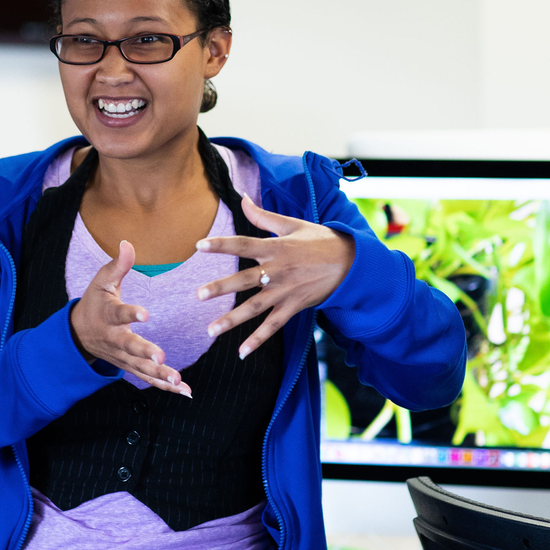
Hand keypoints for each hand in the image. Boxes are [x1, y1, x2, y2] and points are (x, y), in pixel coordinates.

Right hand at [70, 240, 191, 396]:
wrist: (77, 334)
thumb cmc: (94, 303)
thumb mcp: (102, 281)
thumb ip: (118, 265)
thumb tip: (128, 243)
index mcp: (108, 314)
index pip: (119, 313)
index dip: (131, 313)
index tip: (145, 314)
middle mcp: (115, 338)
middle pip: (131, 346)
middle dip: (145, 353)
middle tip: (161, 357)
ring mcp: (122, 356)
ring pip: (140, 368)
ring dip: (159, 375)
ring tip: (178, 380)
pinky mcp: (129, 366)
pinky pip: (147, 378)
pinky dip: (165, 387)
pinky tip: (184, 391)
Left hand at [195, 196, 354, 358]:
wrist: (351, 263)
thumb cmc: (319, 240)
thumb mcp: (292, 224)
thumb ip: (262, 215)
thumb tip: (241, 197)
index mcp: (276, 248)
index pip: (243, 244)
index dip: (221, 244)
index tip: (199, 246)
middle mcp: (278, 271)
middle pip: (245, 280)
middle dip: (221, 288)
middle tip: (198, 294)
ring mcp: (285, 292)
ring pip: (255, 307)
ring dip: (232, 320)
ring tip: (210, 330)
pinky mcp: (294, 307)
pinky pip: (273, 326)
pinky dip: (258, 340)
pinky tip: (242, 352)